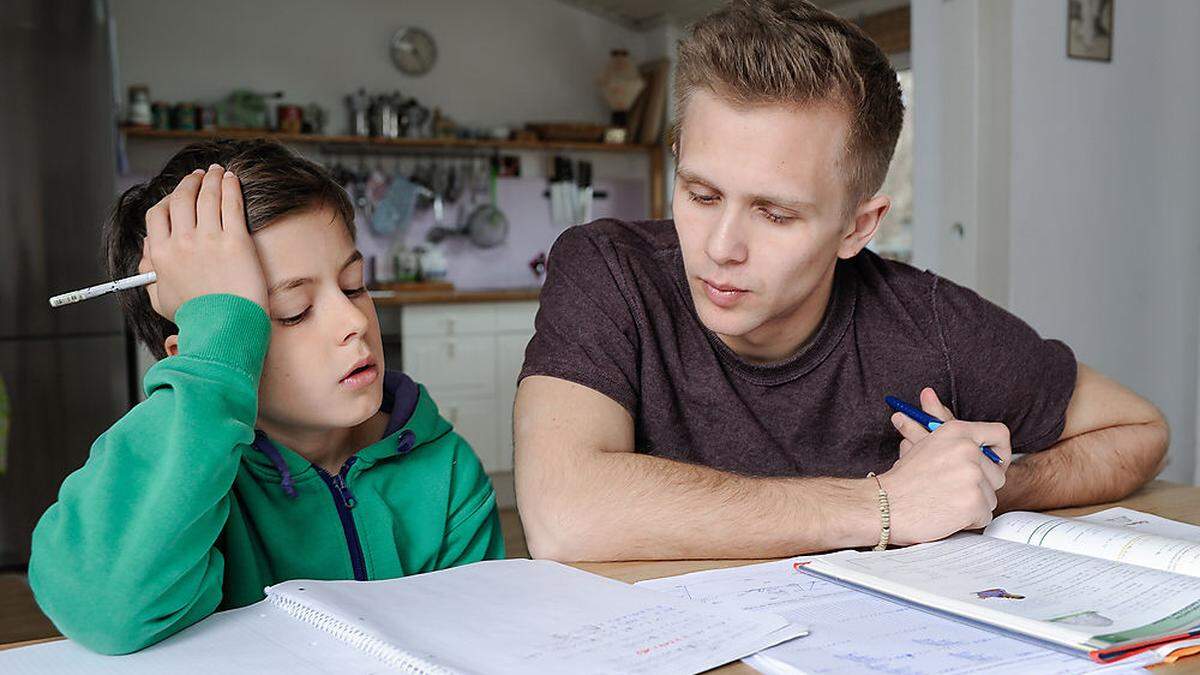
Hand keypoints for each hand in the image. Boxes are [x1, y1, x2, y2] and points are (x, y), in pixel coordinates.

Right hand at [140, 165, 267, 320]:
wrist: (225, 328)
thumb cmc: (196, 318)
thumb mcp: (160, 299)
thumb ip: (149, 274)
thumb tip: (147, 252)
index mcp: (161, 254)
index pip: (158, 214)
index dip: (168, 199)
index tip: (179, 195)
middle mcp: (182, 242)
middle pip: (182, 199)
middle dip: (191, 182)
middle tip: (201, 175)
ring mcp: (209, 239)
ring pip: (207, 196)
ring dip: (212, 178)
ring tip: (218, 171)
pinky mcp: (236, 240)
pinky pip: (231, 204)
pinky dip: (230, 187)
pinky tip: (233, 179)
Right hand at [879, 388, 1012, 544]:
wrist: (884, 505)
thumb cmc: (902, 479)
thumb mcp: (921, 444)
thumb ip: (935, 421)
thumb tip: (929, 395)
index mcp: (957, 432)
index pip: (1000, 434)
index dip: (999, 452)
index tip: (993, 463)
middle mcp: (968, 450)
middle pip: (998, 474)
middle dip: (981, 486)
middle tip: (957, 489)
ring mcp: (973, 476)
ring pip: (992, 497)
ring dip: (973, 504)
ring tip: (946, 501)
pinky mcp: (974, 502)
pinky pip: (985, 516)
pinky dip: (969, 520)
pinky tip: (948, 514)